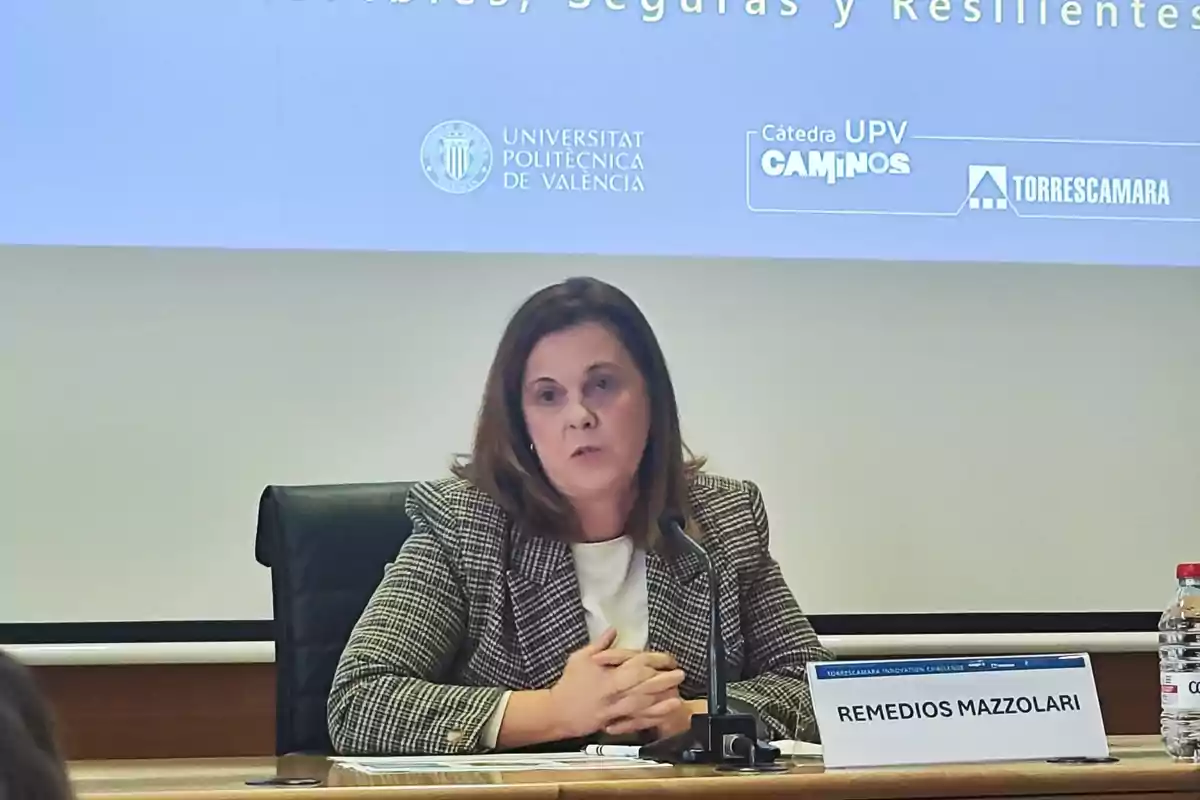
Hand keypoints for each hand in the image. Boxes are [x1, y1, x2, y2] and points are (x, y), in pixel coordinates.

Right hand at [548, 629, 682, 739]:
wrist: (558, 712)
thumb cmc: (570, 683)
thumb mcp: (581, 658)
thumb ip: (600, 645)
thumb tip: (614, 630)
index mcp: (608, 676)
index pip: (636, 665)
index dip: (654, 661)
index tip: (667, 659)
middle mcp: (615, 693)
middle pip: (645, 686)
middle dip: (664, 679)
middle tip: (680, 674)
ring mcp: (617, 710)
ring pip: (644, 704)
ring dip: (663, 698)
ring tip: (678, 693)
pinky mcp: (617, 722)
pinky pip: (638, 720)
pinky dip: (653, 716)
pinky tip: (665, 712)